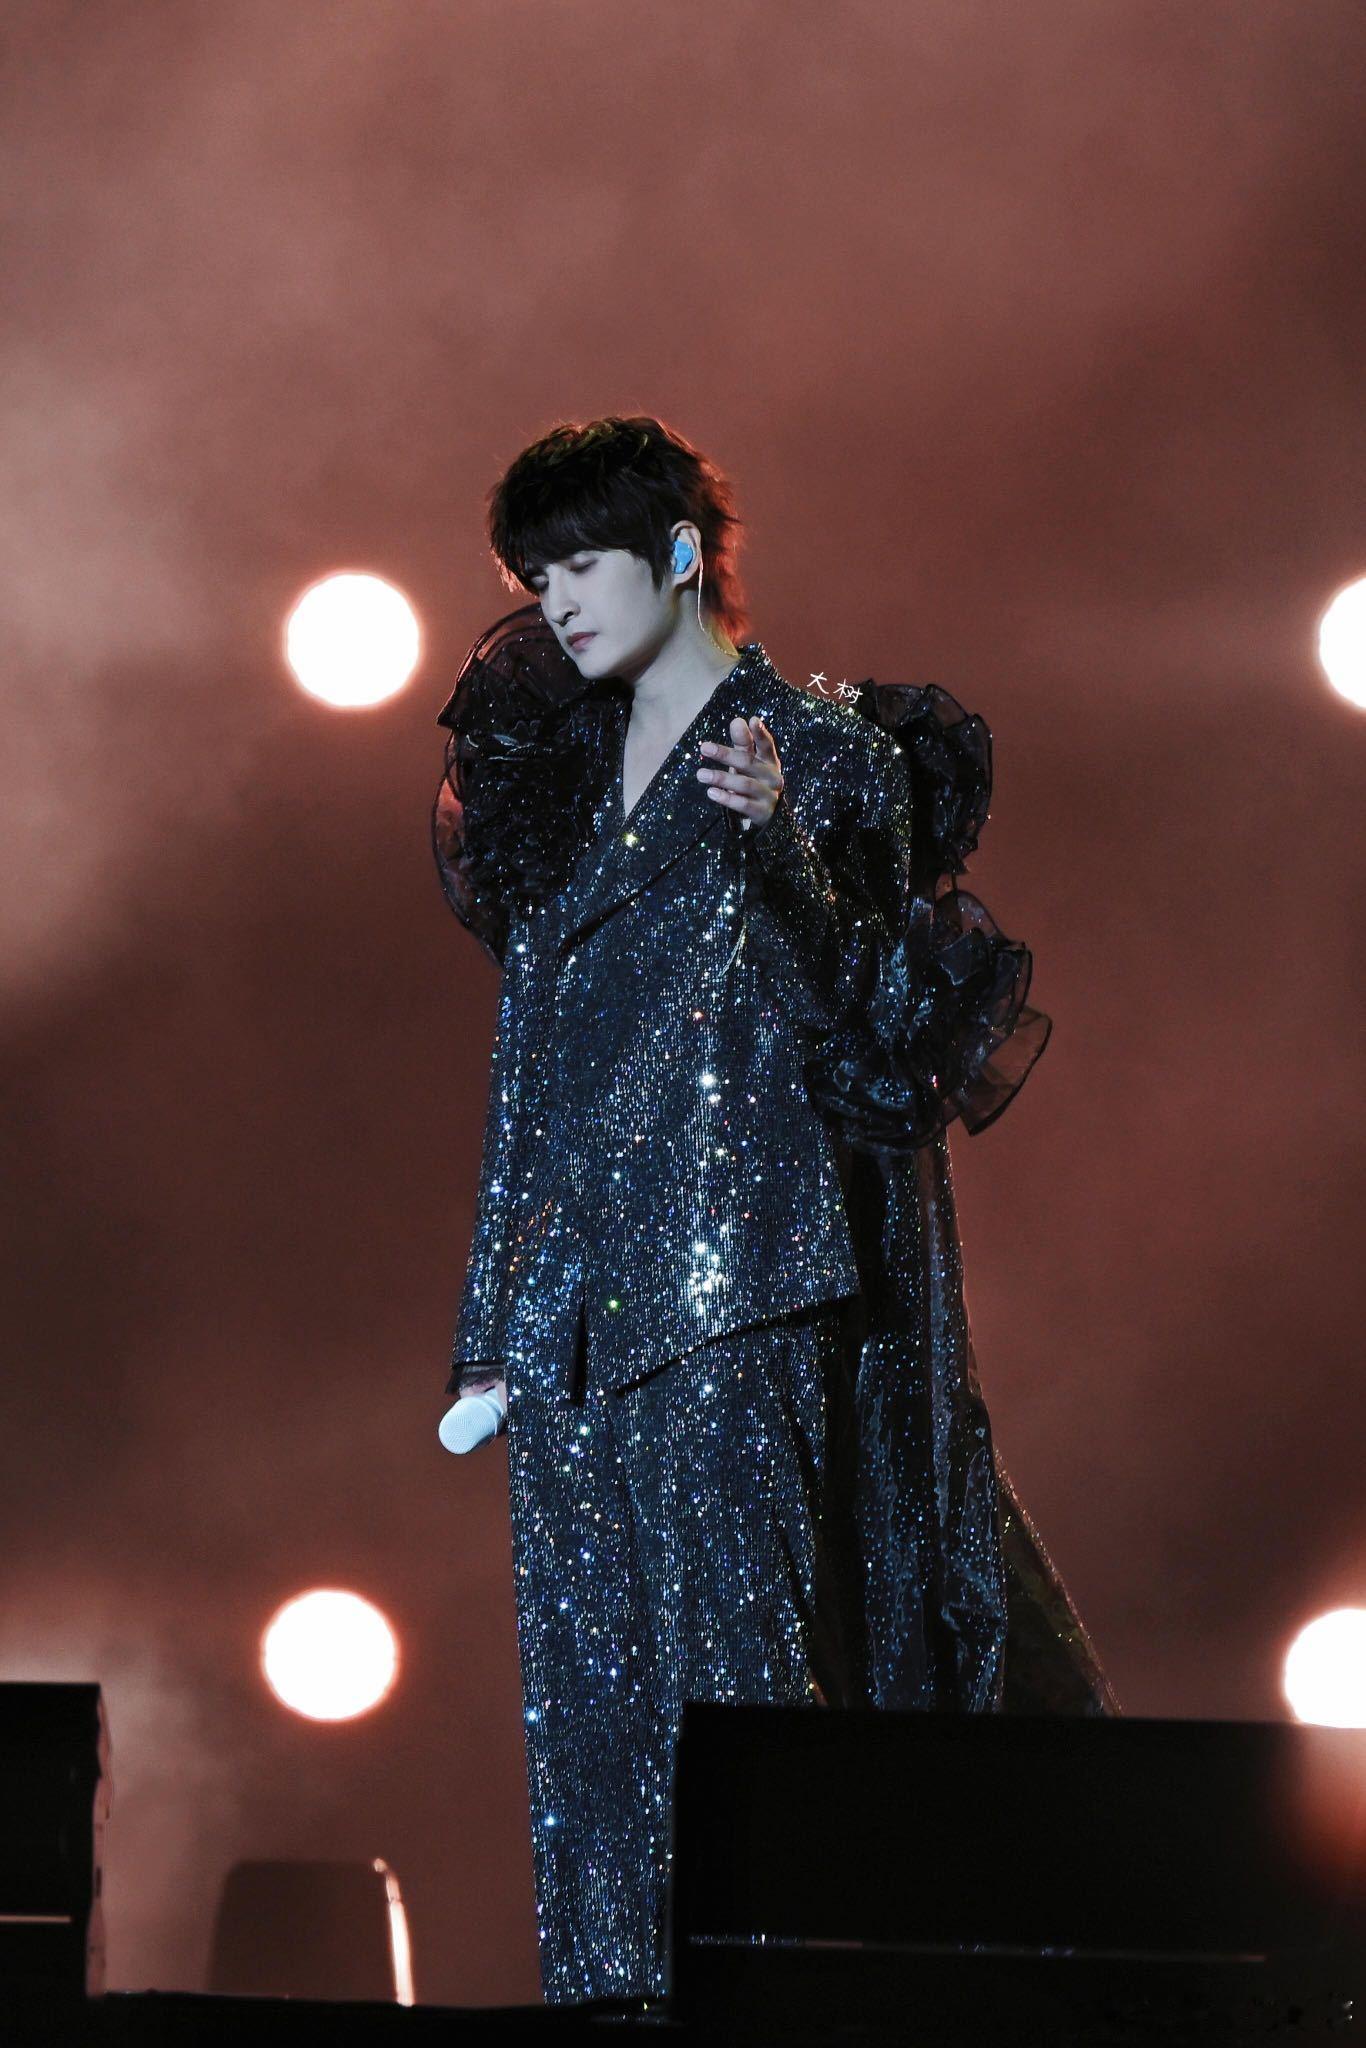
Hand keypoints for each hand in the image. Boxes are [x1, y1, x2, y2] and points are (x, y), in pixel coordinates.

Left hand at [697, 716, 784, 830]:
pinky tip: (711, 792)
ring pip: (744, 784)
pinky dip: (726, 798)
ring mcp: (768, 795)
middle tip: (704, 748)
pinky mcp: (761, 812)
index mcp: (770, 761)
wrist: (769, 814)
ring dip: (721, 778)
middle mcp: (772, 777)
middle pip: (748, 763)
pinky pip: (743, 805)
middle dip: (725, 754)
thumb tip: (737, 720)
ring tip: (701, 774)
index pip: (767, 745)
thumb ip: (743, 742)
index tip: (753, 720)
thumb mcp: (748, 761)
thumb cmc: (754, 780)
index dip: (761, 734)